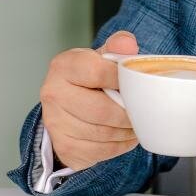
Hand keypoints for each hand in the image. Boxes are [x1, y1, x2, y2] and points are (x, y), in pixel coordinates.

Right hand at [40, 31, 138, 170]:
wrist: (67, 104)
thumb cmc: (90, 78)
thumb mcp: (101, 57)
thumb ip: (116, 47)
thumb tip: (127, 43)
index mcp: (63, 66)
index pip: (97, 72)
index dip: (122, 80)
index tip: (136, 84)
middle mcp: (53, 93)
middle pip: (101, 110)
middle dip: (128, 114)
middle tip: (142, 112)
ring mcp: (55, 123)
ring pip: (102, 133)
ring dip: (126, 132)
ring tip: (136, 124)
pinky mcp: (64, 146)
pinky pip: (100, 151)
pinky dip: (119, 146)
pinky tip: (125, 136)